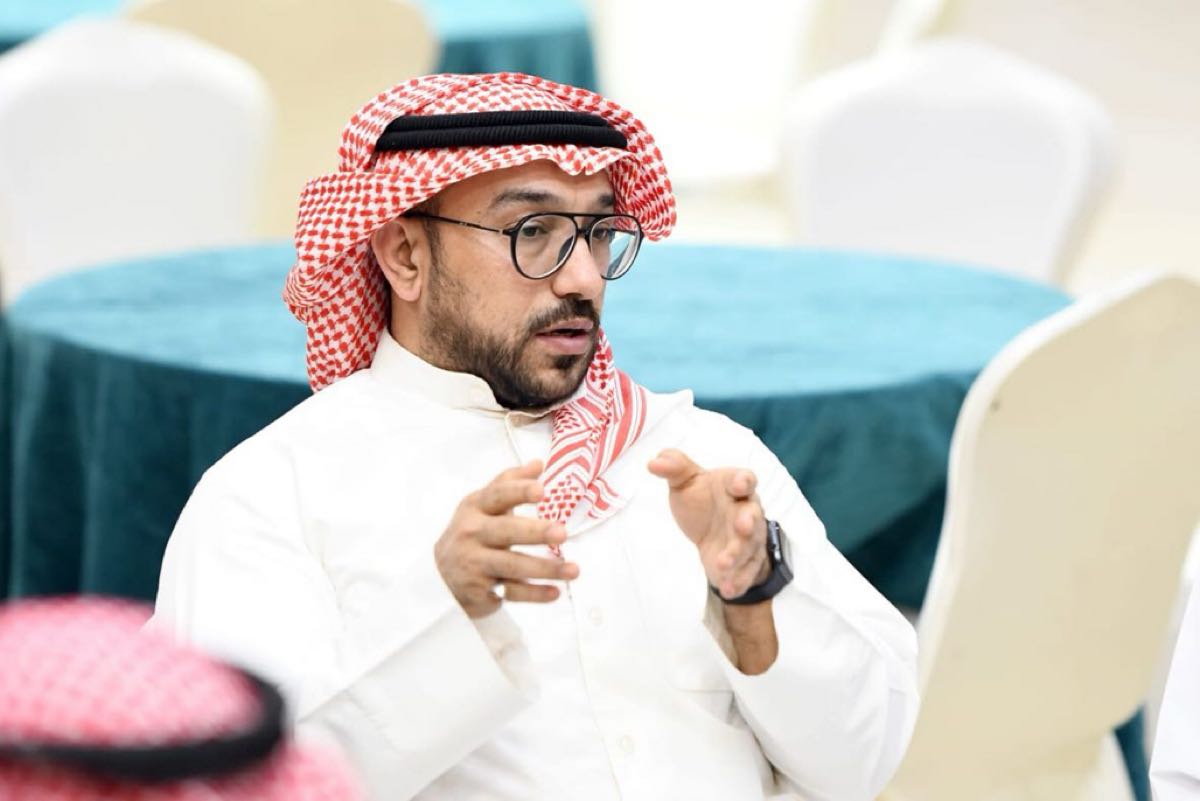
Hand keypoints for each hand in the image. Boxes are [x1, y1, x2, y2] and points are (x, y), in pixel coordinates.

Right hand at [435, 460, 579, 618]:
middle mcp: (472, 533)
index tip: (542, 490)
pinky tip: (555, 593)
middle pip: (506, 531)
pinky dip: (534, 594)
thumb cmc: (472, 533)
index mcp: (475, 507)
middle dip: (535, 532)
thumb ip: (509, 483)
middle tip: (562, 533)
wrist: (438, 578)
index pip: (497, 495)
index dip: (519, 491)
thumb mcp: (483, 505)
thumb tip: (538, 463)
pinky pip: (512, 592)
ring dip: (545, 568)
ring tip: (573, 570)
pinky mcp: (479, 590)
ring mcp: (474, 563)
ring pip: (512, 565)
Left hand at [647, 449, 769, 599]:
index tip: (738, 484)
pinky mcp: (743, 563)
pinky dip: (738, 581)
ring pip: (749, 547)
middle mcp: (747, 510)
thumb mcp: (684, 480)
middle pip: (753, 515)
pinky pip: (746, 573)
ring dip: (738, 556)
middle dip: (749, 522)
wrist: (709, 528)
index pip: (744, 479)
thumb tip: (653, 462)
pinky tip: (727, 590)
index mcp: (734, 485)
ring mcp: (748, 538)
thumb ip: (674, 467)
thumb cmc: (701, 497)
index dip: (743, 481)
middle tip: (742, 526)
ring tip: (723, 565)